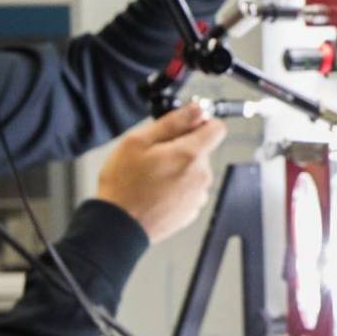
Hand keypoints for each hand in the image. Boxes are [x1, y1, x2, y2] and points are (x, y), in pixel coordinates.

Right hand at [94, 106, 225, 243]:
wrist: (119, 226)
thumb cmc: (124, 186)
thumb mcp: (138, 142)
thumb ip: (173, 122)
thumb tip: (196, 110)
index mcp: (190, 155)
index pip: (217, 128)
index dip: (200, 122)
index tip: (185, 126)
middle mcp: (200, 176)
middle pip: (203, 150)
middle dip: (183, 147)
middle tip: (155, 155)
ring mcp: (197, 196)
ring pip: (195, 170)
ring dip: (179, 168)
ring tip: (152, 176)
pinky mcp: (191, 211)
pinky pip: (190, 189)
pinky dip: (177, 187)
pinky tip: (156, 191)